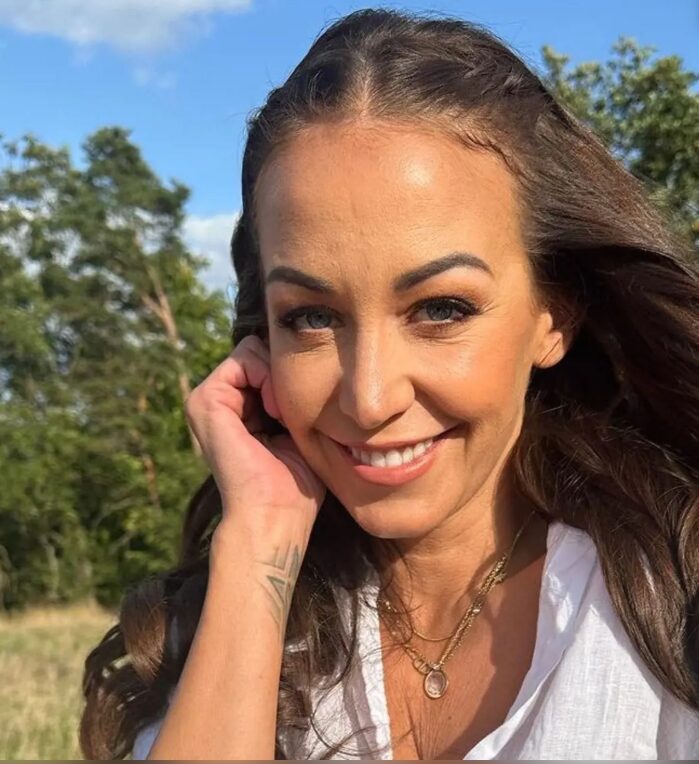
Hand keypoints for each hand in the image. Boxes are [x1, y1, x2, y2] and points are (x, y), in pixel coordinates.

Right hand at [184, 335, 326, 534]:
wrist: (277, 514)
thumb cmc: (296, 481)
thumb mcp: (298, 426)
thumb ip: (291, 393)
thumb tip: (305, 356)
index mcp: (237, 407)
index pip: (266, 359)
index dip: (290, 376)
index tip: (300, 412)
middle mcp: (219, 401)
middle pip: (260, 351)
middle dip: (284, 374)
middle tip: (291, 415)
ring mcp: (206, 399)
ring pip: (253, 350)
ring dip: (278, 378)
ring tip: (283, 416)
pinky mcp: (204, 400)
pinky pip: (244, 357)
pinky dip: (267, 377)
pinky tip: (274, 412)